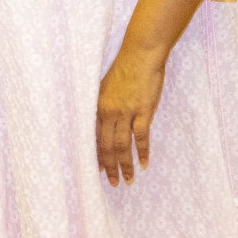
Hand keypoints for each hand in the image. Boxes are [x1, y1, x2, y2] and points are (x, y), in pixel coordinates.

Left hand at [95, 47, 166, 186]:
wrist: (140, 54)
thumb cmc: (124, 68)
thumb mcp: (107, 86)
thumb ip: (105, 105)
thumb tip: (105, 123)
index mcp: (98, 105)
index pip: (93, 137)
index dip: (96, 155)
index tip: (97, 170)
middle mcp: (109, 111)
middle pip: (106, 145)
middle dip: (109, 166)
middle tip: (112, 183)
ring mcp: (126, 112)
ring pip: (122, 145)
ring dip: (125, 165)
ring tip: (128, 180)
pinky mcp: (142, 111)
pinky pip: (141, 137)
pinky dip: (142, 152)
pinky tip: (143, 164)